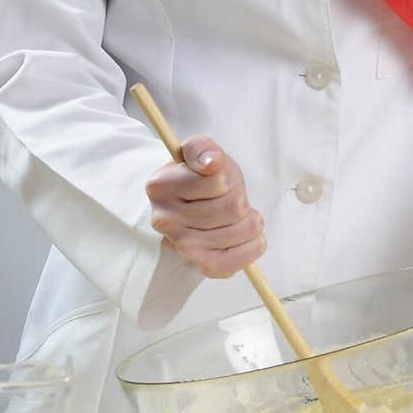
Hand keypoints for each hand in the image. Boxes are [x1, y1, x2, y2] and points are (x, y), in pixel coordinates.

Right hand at [145, 136, 265, 277]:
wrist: (193, 208)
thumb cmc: (201, 177)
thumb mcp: (200, 152)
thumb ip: (202, 148)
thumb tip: (211, 163)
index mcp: (160, 186)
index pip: (218, 180)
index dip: (226, 178)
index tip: (218, 180)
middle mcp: (165, 219)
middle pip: (234, 205)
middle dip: (240, 198)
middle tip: (229, 199)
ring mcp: (181, 245)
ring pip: (243, 229)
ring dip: (250, 220)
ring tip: (237, 217)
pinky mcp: (200, 264)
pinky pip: (238, 260)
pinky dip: (252, 246)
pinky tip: (248, 237)